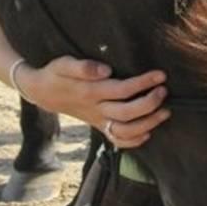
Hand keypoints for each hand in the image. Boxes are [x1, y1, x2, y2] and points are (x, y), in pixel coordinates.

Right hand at [14, 56, 169, 147]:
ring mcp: (97, 121)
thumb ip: (83, 67)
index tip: (160, 75)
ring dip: (148, 124)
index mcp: (90, 92)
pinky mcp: (98, 126)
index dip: (143, 83)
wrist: (41, 92)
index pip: (121, 90)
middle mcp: (95, 110)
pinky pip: (116, 141)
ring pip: (125, 131)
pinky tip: (148, 132)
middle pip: (127, 113)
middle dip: (150, 103)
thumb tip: (105, 70)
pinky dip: (133, 141)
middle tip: (164, 90)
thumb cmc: (56, 73)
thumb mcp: (63, 64)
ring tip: (165, 112)